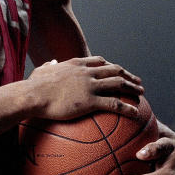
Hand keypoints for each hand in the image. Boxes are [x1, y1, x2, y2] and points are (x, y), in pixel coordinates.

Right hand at [28, 56, 142, 120]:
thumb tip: (50, 62)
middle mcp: (86, 72)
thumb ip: (48, 66)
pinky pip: (114, 103)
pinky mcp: (90, 100)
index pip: (99, 61)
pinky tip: (135, 113)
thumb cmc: (33, 86)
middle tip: (137, 81)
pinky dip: (127, 107)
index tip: (118, 70)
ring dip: (132, 88)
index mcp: (76, 64)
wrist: (32, 95)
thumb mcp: (41, 71)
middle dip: (128, 75)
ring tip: (141, 93)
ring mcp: (89, 85)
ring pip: (118, 84)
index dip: (111, 66)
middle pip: (114, 70)